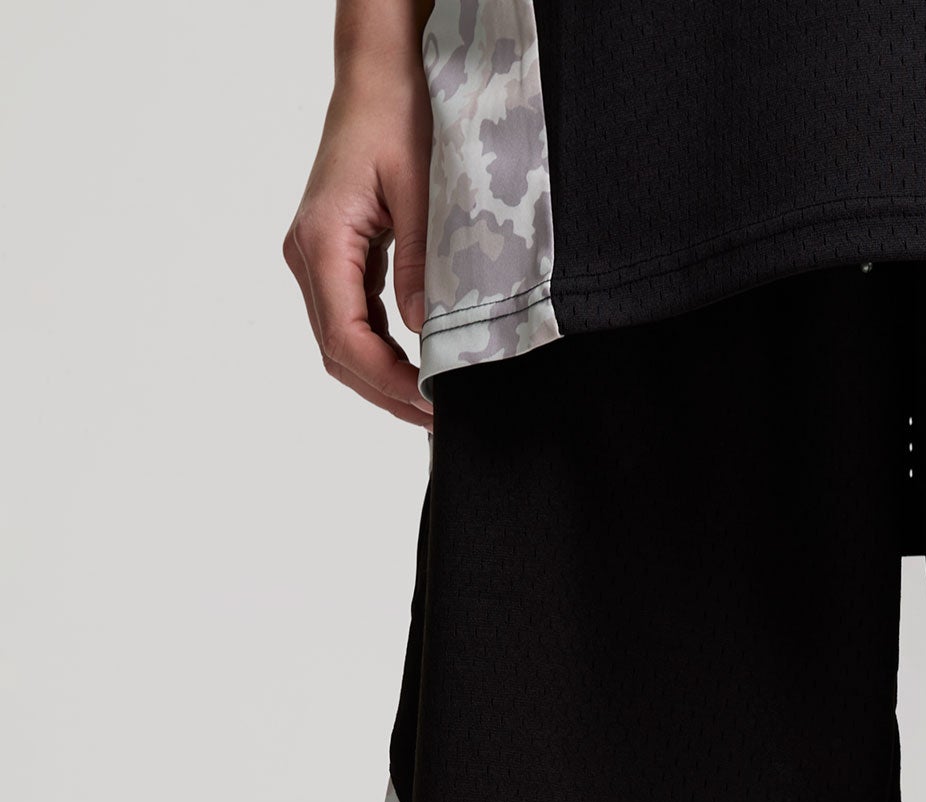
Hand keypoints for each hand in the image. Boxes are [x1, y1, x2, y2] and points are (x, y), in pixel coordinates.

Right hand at [284, 46, 433, 426]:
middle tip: (437, 417)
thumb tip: (425, 333)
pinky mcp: (332, 256)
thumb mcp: (421, 191)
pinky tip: (416, 363)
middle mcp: (307, 253)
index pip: (344, 337)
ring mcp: (315, 256)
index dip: (386, 380)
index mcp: (322, 239)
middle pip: (337, 350)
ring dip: (382, 376)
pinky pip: (351, 318)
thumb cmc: (396, 116)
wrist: (378, 77)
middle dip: (385, 390)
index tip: (429, 402)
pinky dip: (380, 349)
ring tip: (430, 400)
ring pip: (340, 340)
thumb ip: (420, 266)